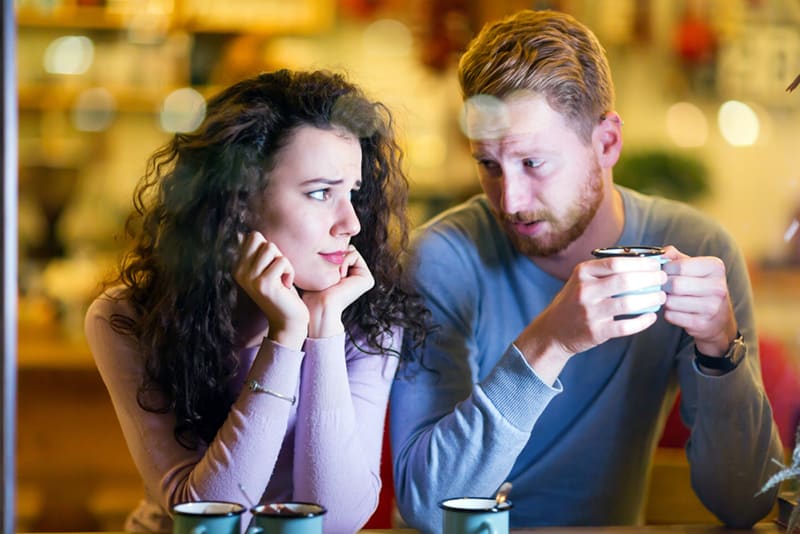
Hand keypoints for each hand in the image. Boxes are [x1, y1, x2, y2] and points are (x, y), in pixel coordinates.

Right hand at [233, 232, 308, 348]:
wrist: (287, 319)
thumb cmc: (281, 291)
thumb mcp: (266, 269)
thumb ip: (257, 253)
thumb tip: (240, 233)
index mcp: (238, 267)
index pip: (253, 237)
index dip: (268, 248)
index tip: (271, 267)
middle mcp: (239, 272)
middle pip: (260, 239)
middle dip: (275, 252)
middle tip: (277, 272)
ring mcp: (250, 278)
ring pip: (271, 248)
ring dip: (283, 262)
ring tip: (281, 279)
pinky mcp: (264, 284)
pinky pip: (282, 261)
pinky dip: (289, 271)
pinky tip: (285, 285)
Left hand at [302, 245, 374, 337]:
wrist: (319, 307)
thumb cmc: (311, 292)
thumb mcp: (314, 271)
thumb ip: (323, 257)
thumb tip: (324, 239)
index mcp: (346, 276)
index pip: (337, 251)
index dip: (328, 253)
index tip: (320, 268)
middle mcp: (356, 277)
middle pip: (344, 249)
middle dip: (334, 254)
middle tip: (327, 271)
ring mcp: (363, 278)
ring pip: (349, 250)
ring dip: (337, 259)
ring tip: (333, 276)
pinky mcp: (367, 279)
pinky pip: (354, 254)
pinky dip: (343, 261)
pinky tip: (339, 276)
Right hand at [515, 256, 665, 382]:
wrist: (553, 331)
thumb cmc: (574, 301)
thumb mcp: (582, 280)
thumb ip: (605, 271)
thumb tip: (643, 262)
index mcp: (582, 273)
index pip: (616, 262)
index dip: (641, 263)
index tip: (656, 264)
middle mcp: (584, 291)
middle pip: (625, 281)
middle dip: (650, 279)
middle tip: (663, 279)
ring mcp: (589, 312)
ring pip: (628, 303)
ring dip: (650, 299)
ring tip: (661, 297)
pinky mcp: (595, 332)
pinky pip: (626, 326)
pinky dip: (642, 321)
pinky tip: (651, 317)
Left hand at [660, 245, 737, 355]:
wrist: (719, 320)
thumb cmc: (702, 288)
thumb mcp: (695, 268)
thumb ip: (676, 257)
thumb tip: (661, 253)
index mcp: (716, 268)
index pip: (679, 266)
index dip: (666, 269)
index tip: (666, 272)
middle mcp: (718, 287)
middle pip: (674, 284)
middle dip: (664, 286)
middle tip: (664, 287)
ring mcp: (712, 308)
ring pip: (671, 301)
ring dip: (665, 300)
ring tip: (671, 298)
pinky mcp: (702, 324)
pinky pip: (671, 316)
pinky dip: (668, 313)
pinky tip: (677, 310)